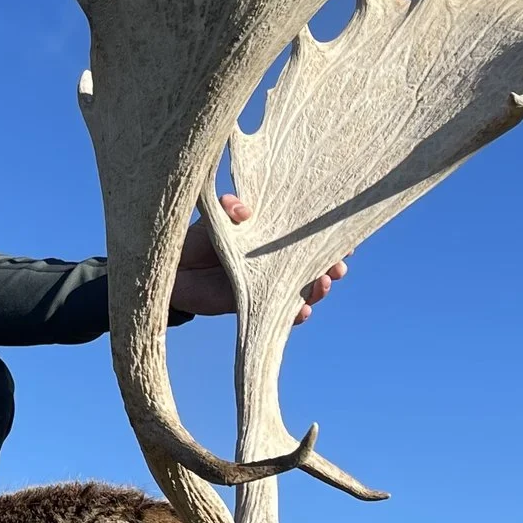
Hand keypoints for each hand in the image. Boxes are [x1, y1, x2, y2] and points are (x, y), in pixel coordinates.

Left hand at [169, 193, 347, 326]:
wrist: (177, 269)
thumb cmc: (201, 238)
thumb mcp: (218, 216)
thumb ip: (231, 208)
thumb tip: (244, 211)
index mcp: (274, 235)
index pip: (307, 235)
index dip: (328, 235)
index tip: (345, 234)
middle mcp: (277, 260)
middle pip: (314, 263)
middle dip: (331, 264)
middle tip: (337, 265)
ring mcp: (270, 282)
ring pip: (304, 288)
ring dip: (318, 289)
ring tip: (323, 284)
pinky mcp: (257, 303)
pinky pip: (283, 311)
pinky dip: (295, 313)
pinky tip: (301, 310)